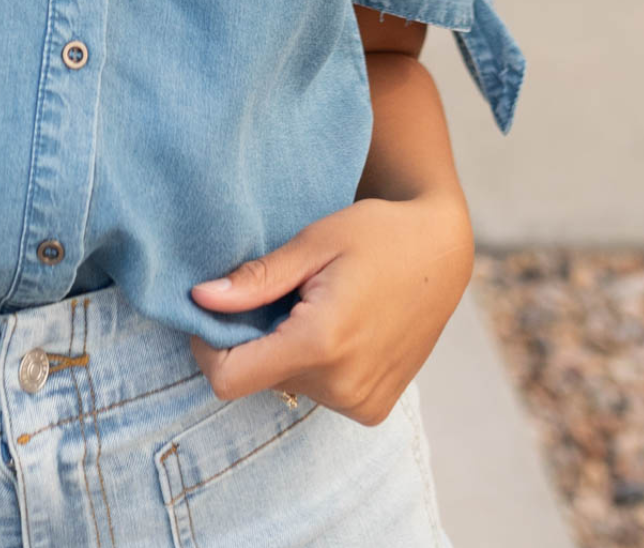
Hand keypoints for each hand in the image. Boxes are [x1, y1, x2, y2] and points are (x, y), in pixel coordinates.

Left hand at [188, 190, 473, 424]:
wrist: (443, 253)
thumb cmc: (376, 234)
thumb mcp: (313, 243)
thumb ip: (256, 280)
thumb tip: (200, 299)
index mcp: (320, 343)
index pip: (229, 378)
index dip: (208, 347)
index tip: (213, 310)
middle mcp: (342, 385)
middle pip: (259, 378)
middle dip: (255, 338)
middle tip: (283, 291)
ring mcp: (361, 403)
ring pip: (287, 384)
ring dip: (286, 348)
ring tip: (316, 303)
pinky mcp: (374, 408)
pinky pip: (319, 391)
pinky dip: (314, 362)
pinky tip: (338, 324)